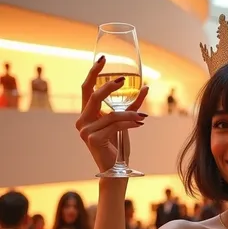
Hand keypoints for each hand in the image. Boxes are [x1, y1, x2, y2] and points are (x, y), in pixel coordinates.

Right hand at [76, 57, 148, 171]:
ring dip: (130, 113)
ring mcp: (85, 131)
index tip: (103, 59)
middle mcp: (82, 121)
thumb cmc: (118, 146)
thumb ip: (131, 107)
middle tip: (123, 80)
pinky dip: (129, 122)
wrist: (116, 169)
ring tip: (142, 116)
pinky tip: (139, 122)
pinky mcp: (93, 139)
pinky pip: (115, 124)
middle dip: (110, 86)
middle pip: (94, 96)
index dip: (93, 73)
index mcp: (86, 115)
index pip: (86, 89)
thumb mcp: (124, 122)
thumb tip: (145, 87)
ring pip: (111, 113)